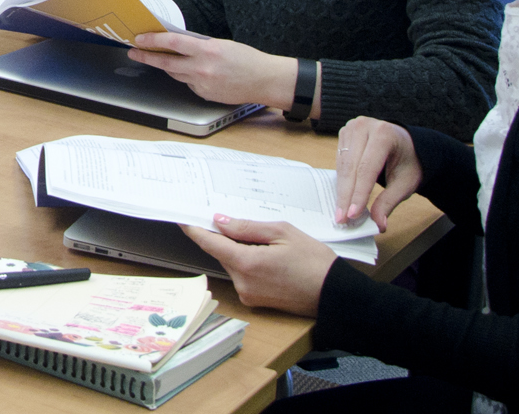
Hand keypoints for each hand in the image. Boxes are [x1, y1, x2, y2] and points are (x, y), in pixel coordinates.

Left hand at [127, 32, 294, 107]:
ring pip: (175, 73)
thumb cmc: (247, 59)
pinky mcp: (204, 94)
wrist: (264, 80)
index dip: (153, 40)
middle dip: (147, 56)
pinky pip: (188, 83)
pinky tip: (193, 72)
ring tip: (157, 58)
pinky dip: (186, 77)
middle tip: (134, 52)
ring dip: (166, 66)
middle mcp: (202, 68)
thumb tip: (178, 43)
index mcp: (207, 51)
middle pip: (166, 62)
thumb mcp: (222, 44)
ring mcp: (202, 83)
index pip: (172, 43)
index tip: (140, 38)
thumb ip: (200, 45)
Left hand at [182, 215, 334, 316]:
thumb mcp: (282, 233)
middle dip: (223, 236)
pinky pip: (242, 275)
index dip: (194, 229)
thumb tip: (220, 222)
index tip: (183, 217)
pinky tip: (265, 254)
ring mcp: (248, 294)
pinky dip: (246, 262)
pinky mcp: (255, 300)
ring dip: (237, 249)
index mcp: (247, 264)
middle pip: (221, 253)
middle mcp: (242, 283)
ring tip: (261, 238)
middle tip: (231, 218)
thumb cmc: (314, 262)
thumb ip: (247, 227)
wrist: (335, 294)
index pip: (209, 243)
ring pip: (232, 263)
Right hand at [332, 117, 420, 231]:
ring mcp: (351, 128)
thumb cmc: (408, 161)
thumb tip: (378, 223)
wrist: (407, 143)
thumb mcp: (405, 183)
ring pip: (342, 165)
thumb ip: (389, 202)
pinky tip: (341, 196)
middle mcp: (364, 126)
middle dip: (346, 195)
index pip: (367, 168)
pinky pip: (339, 161)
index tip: (352, 215)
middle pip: (351, 167)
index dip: (358, 193)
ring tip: (340, 212)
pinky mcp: (344, 134)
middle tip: (342, 219)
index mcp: (384, 134)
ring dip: (341, 190)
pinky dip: (340, 180)